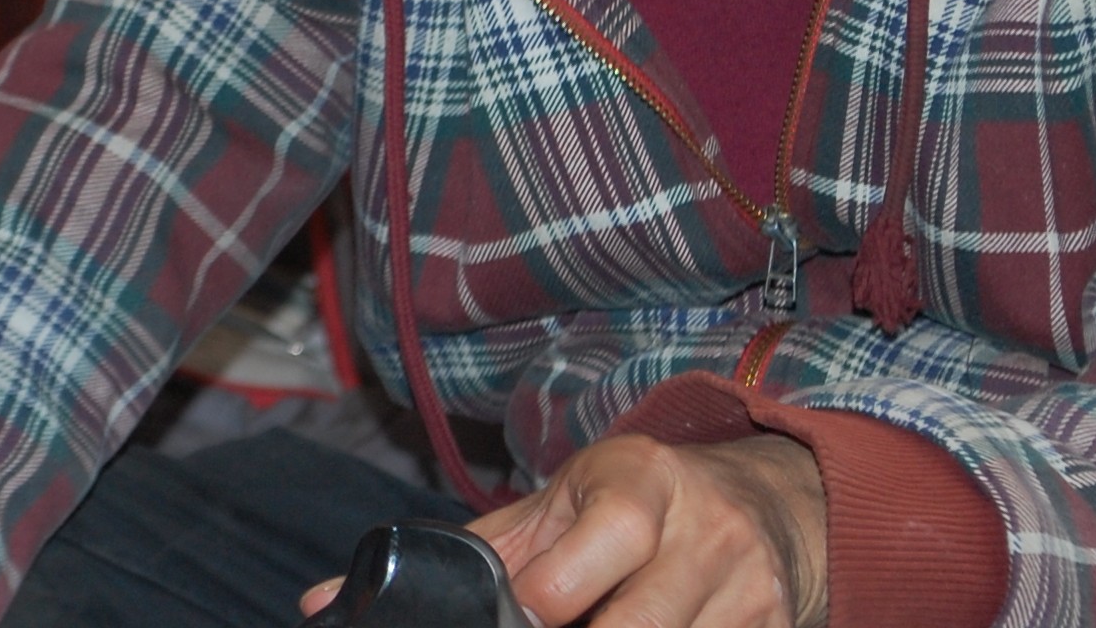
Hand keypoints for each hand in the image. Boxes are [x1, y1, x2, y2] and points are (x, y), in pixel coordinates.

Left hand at [297, 432, 826, 626]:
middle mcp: (703, 530)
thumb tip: (323, 603)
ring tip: (588, 627)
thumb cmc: (639, 504)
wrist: (771, 500)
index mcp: (635, 482)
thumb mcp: (558, 507)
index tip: (521, 617)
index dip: (538, 607)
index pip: (579, 564)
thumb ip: (464, 555)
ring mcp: (748, 588)